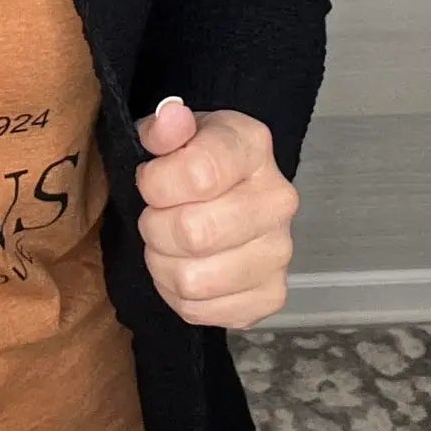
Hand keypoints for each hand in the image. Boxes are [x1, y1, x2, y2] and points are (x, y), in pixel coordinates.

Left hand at [133, 96, 299, 328]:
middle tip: (155, 217)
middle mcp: (278, 199)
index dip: (156, 183)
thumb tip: (171, 118)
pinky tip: (186, 269)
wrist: (216, 194)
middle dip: (155, 227)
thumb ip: (163, 127)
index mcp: (252, 147)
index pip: (199, 174)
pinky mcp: (272, 295)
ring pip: (193, 280)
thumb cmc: (185, 162)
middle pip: (193, 234)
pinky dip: (179, 297)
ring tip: (167, 245)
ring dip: (163, 265)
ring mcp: (280, 251)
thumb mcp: (166, 133)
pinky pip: (203, 311)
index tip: (150, 180)